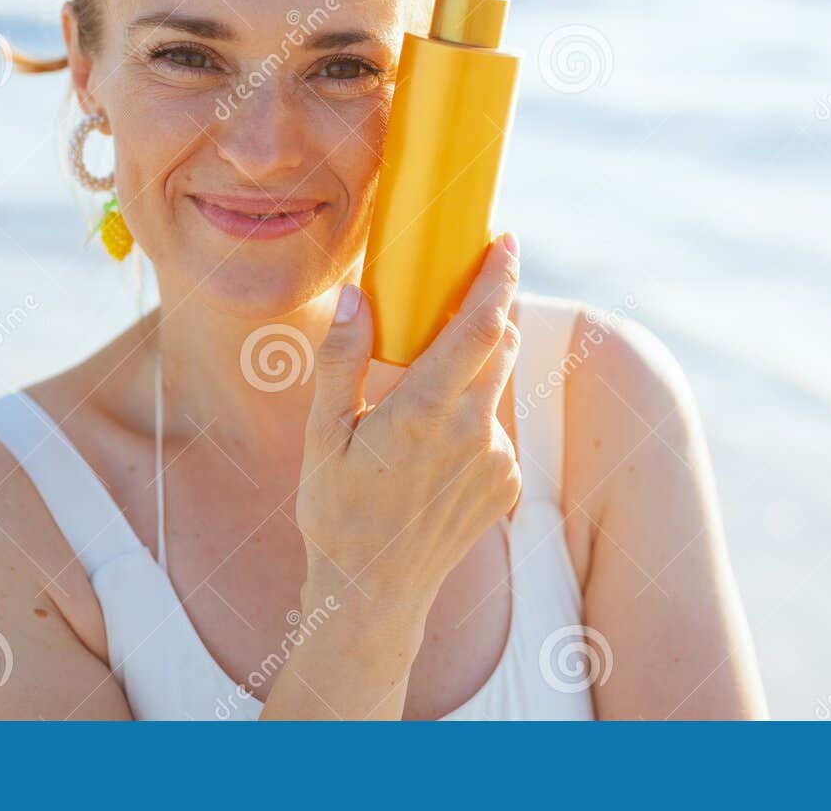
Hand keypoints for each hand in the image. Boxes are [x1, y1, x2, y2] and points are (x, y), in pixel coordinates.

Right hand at [295, 232, 522, 630]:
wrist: (375, 592)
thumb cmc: (337, 510)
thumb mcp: (322, 434)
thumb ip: (340, 361)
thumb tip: (353, 297)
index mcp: (425, 412)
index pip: (480, 326)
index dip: (499, 277)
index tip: (507, 239)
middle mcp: (473, 431)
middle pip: (500, 344)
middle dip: (490, 309)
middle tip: (462, 286)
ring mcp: (497, 459)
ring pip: (495, 386)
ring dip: (472, 369)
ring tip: (422, 394)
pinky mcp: (508, 482)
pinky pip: (494, 427)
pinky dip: (470, 417)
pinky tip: (430, 448)